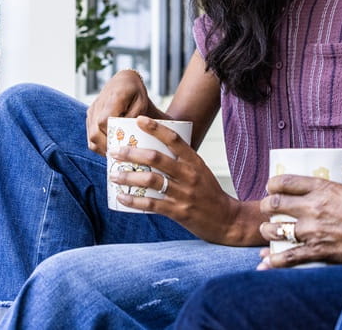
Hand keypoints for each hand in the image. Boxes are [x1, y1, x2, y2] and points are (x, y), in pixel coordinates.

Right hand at [86, 70, 154, 153]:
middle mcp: (99, 104)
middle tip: (120, 157)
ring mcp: (92, 110)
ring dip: (102, 148)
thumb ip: (135, 119)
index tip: (122, 147)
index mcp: (114, 97)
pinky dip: (98, 144)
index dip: (111, 137)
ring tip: (115, 155)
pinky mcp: (90, 115)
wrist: (123, 80)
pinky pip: (90, 134)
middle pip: (95, 132)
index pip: (104, 122)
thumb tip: (126, 137)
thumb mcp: (142, 103)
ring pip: (90, 136)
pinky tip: (110, 148)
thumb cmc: (136, 92)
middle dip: (106, 147)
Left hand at [108, 117, 248, 244]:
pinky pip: (152, 204)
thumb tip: (153, 153)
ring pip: (151, 180)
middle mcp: (190, 175)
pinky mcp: (179, 212)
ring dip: (128, 176)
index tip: (139, 120)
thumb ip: (181, 163)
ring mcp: (184, 194)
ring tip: (113, 175)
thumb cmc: (210, 194)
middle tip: (115, 151)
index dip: (156, 128)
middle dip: (132, 153)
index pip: (174, 139)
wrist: (227, 220)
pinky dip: (134, 200)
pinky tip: (122, 197)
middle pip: (156, 158)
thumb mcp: (201, 172)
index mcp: (195, 162)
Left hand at [256, 175, 341, 268]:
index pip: (287, 182)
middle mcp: (315, 207)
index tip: (271, 189)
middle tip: (267, 211)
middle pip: (276, 204)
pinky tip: (265, 262)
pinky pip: (288, 257)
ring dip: (268, 232)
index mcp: (325, 188)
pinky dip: (274, 261)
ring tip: (268, 233)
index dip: (273, 185)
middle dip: (267, 207)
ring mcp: (315, 230)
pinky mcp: (319, 252)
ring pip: (276, 230)